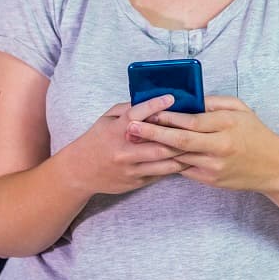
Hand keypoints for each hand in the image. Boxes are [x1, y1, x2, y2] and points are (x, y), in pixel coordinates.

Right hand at [58, 95, 188, 195]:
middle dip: (179, 137)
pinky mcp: (136, 181)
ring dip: (183, 155)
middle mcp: (124, 151)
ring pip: (164, 163)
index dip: (155, 105)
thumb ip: (127, 110)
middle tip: (197, 128)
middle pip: (158, 145)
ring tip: (199, 146)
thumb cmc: (96, 141)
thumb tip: (151, 100)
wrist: (79, 172)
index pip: (136, 115)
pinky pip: (160, 174)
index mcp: (115, 131)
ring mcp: (131, 169)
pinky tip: (188, 159)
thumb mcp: (106, 120)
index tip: (171, 98)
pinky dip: (175, 166)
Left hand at [127, 96, 278, 192]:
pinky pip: (184, 168)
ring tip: (136, 140)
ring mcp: (214, 167)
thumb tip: (186, 98)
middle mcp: (220, 147)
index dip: (168, 117)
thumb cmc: (255, 133)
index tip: (149, 111)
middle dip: (153, 133)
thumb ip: (213, 102)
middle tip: (132, 128)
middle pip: (180, 141)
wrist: (272, 168)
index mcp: (227, 126)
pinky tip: (153, 154)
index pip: (192, 121)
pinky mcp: (210, 180)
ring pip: (179, 157)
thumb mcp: (240, 109)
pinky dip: (169, 160)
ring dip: (156, 149)